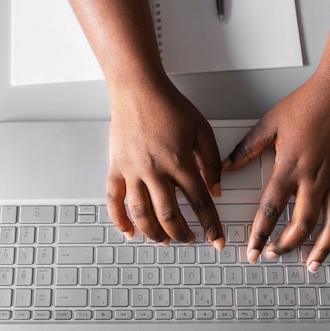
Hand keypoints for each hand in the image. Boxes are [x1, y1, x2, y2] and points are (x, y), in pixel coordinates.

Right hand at [106, 80, 224, 248]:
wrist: (138, 90)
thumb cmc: (168, 105)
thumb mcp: (201, 129)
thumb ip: (211, 161)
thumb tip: (215, 189)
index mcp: (179, 161)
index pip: (199, 202)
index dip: (210, 225)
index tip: (216, 240)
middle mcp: (154, 169)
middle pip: (169, 215)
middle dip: (182, 234)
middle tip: (190, 240)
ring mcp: (132, 170)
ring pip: (141, 213)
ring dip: (154, 233)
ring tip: (164, 240)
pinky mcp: (115, 167)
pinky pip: (113, 200)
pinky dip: (120, 220)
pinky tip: (129, 232)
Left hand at [223, 72, 329, 271]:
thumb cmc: (305, 105)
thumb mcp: (268, 125)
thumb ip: (246, 149)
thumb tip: (226, 166)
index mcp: (289, 168)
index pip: (271, 210)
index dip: (260, 234)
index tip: (253, 250)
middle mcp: (314, 179)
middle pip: (301, 224)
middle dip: (286, 245)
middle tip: (274, 255)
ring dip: (321, 247)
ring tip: (311, 264)